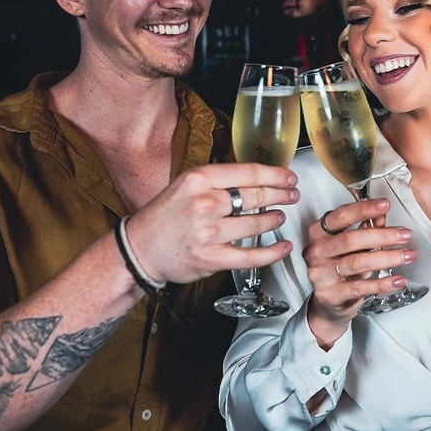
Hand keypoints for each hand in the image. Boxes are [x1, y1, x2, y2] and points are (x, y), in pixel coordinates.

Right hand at [124, 162, 299, 284]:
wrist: (138, 250)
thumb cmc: (164, 216)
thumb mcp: (186, 185)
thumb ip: (217, 181)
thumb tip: (256, 178)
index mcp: (198, 179)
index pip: (247, 172)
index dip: (275, 175)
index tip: (289, 178)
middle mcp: (204, 203)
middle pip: (255, 196)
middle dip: (281, 195)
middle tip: (292, 195)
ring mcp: (208, 232)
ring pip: (256, 224)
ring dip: (274, 219)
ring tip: (280, 216)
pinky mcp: (211, 258)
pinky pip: (250, 256)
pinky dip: (272, 252)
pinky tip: (283, 247)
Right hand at [302, 198, 415, 347]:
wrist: (329, 302)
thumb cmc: (341, 266)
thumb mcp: (353, 245)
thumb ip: (366, 227)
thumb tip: (382, 214)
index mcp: (319, 232)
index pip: (341, 216)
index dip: (363, 209)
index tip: (385, 204)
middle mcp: (316, 251)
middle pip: (350, 240)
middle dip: (382, 236)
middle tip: (406, 235)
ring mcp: (320, 273)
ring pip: (356, 262)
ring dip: (387, 258)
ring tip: (408, 255)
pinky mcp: (329, 294)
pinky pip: (359, 287)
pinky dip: (382, 283)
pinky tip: (398, 280)